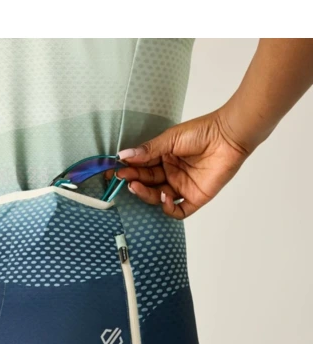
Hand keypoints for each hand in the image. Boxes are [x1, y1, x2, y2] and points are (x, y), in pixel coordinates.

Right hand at [109, 109, 252, 218]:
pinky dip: (168, 207)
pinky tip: (164, 196)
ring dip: (146, 194)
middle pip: (147, 184)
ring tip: (137, 186)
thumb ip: (148, 150)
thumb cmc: (202, 132)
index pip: (141, 169)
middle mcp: (171, 174)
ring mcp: (182, 187)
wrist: (228, 135)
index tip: (114, 171)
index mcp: (163, 159)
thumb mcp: (170, 139)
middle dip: (134, 182)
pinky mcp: (195, 198)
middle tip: (123, 179)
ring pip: (158, 198)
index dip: (128, 171)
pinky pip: (178, 211)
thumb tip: (123, 156)